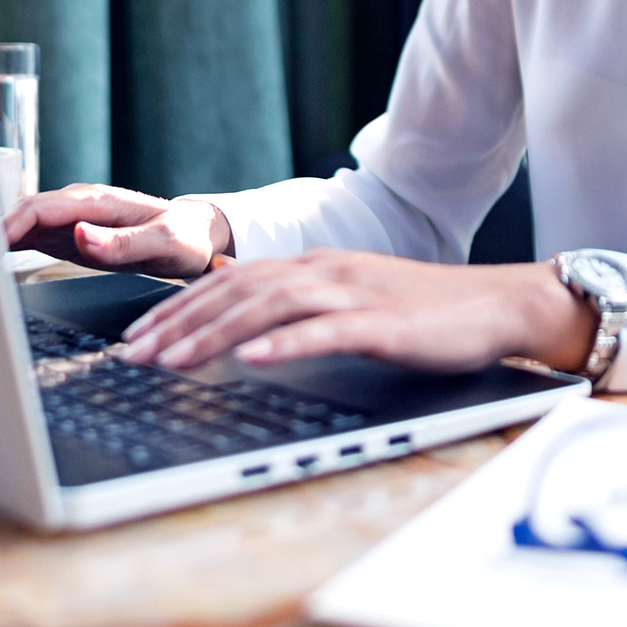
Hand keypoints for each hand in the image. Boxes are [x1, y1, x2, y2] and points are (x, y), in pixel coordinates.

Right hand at [2, 184, 231, 277]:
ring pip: (24, 221)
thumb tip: (79, 234)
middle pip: (24, 210)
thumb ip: (124, 243)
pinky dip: (9, 245)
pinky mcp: (72, 235)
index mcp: (99, 202)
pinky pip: (33, 235)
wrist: (196, 235)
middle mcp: (81, 206)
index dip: (9, 224)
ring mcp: (74, 219)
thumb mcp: (164, 243)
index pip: (41, 207)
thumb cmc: (184, 237)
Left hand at [121, 251, 597, 373]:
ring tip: (172, 360)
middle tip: (131, 355)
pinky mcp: (383, 322)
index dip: (175, 307)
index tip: (135, 337)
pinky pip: (325, 331)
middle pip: (234, 291)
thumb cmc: (421, 311)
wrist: (495, 303)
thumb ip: (298, 309)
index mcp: (311, 265)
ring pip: (267, 308)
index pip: (226, 283)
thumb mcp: (348, 302)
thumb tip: (243, 331)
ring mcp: (352, 293)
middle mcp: (323, 270)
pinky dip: (285, 344)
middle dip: (176, 323)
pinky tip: (253, 359)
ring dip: (214, 334)